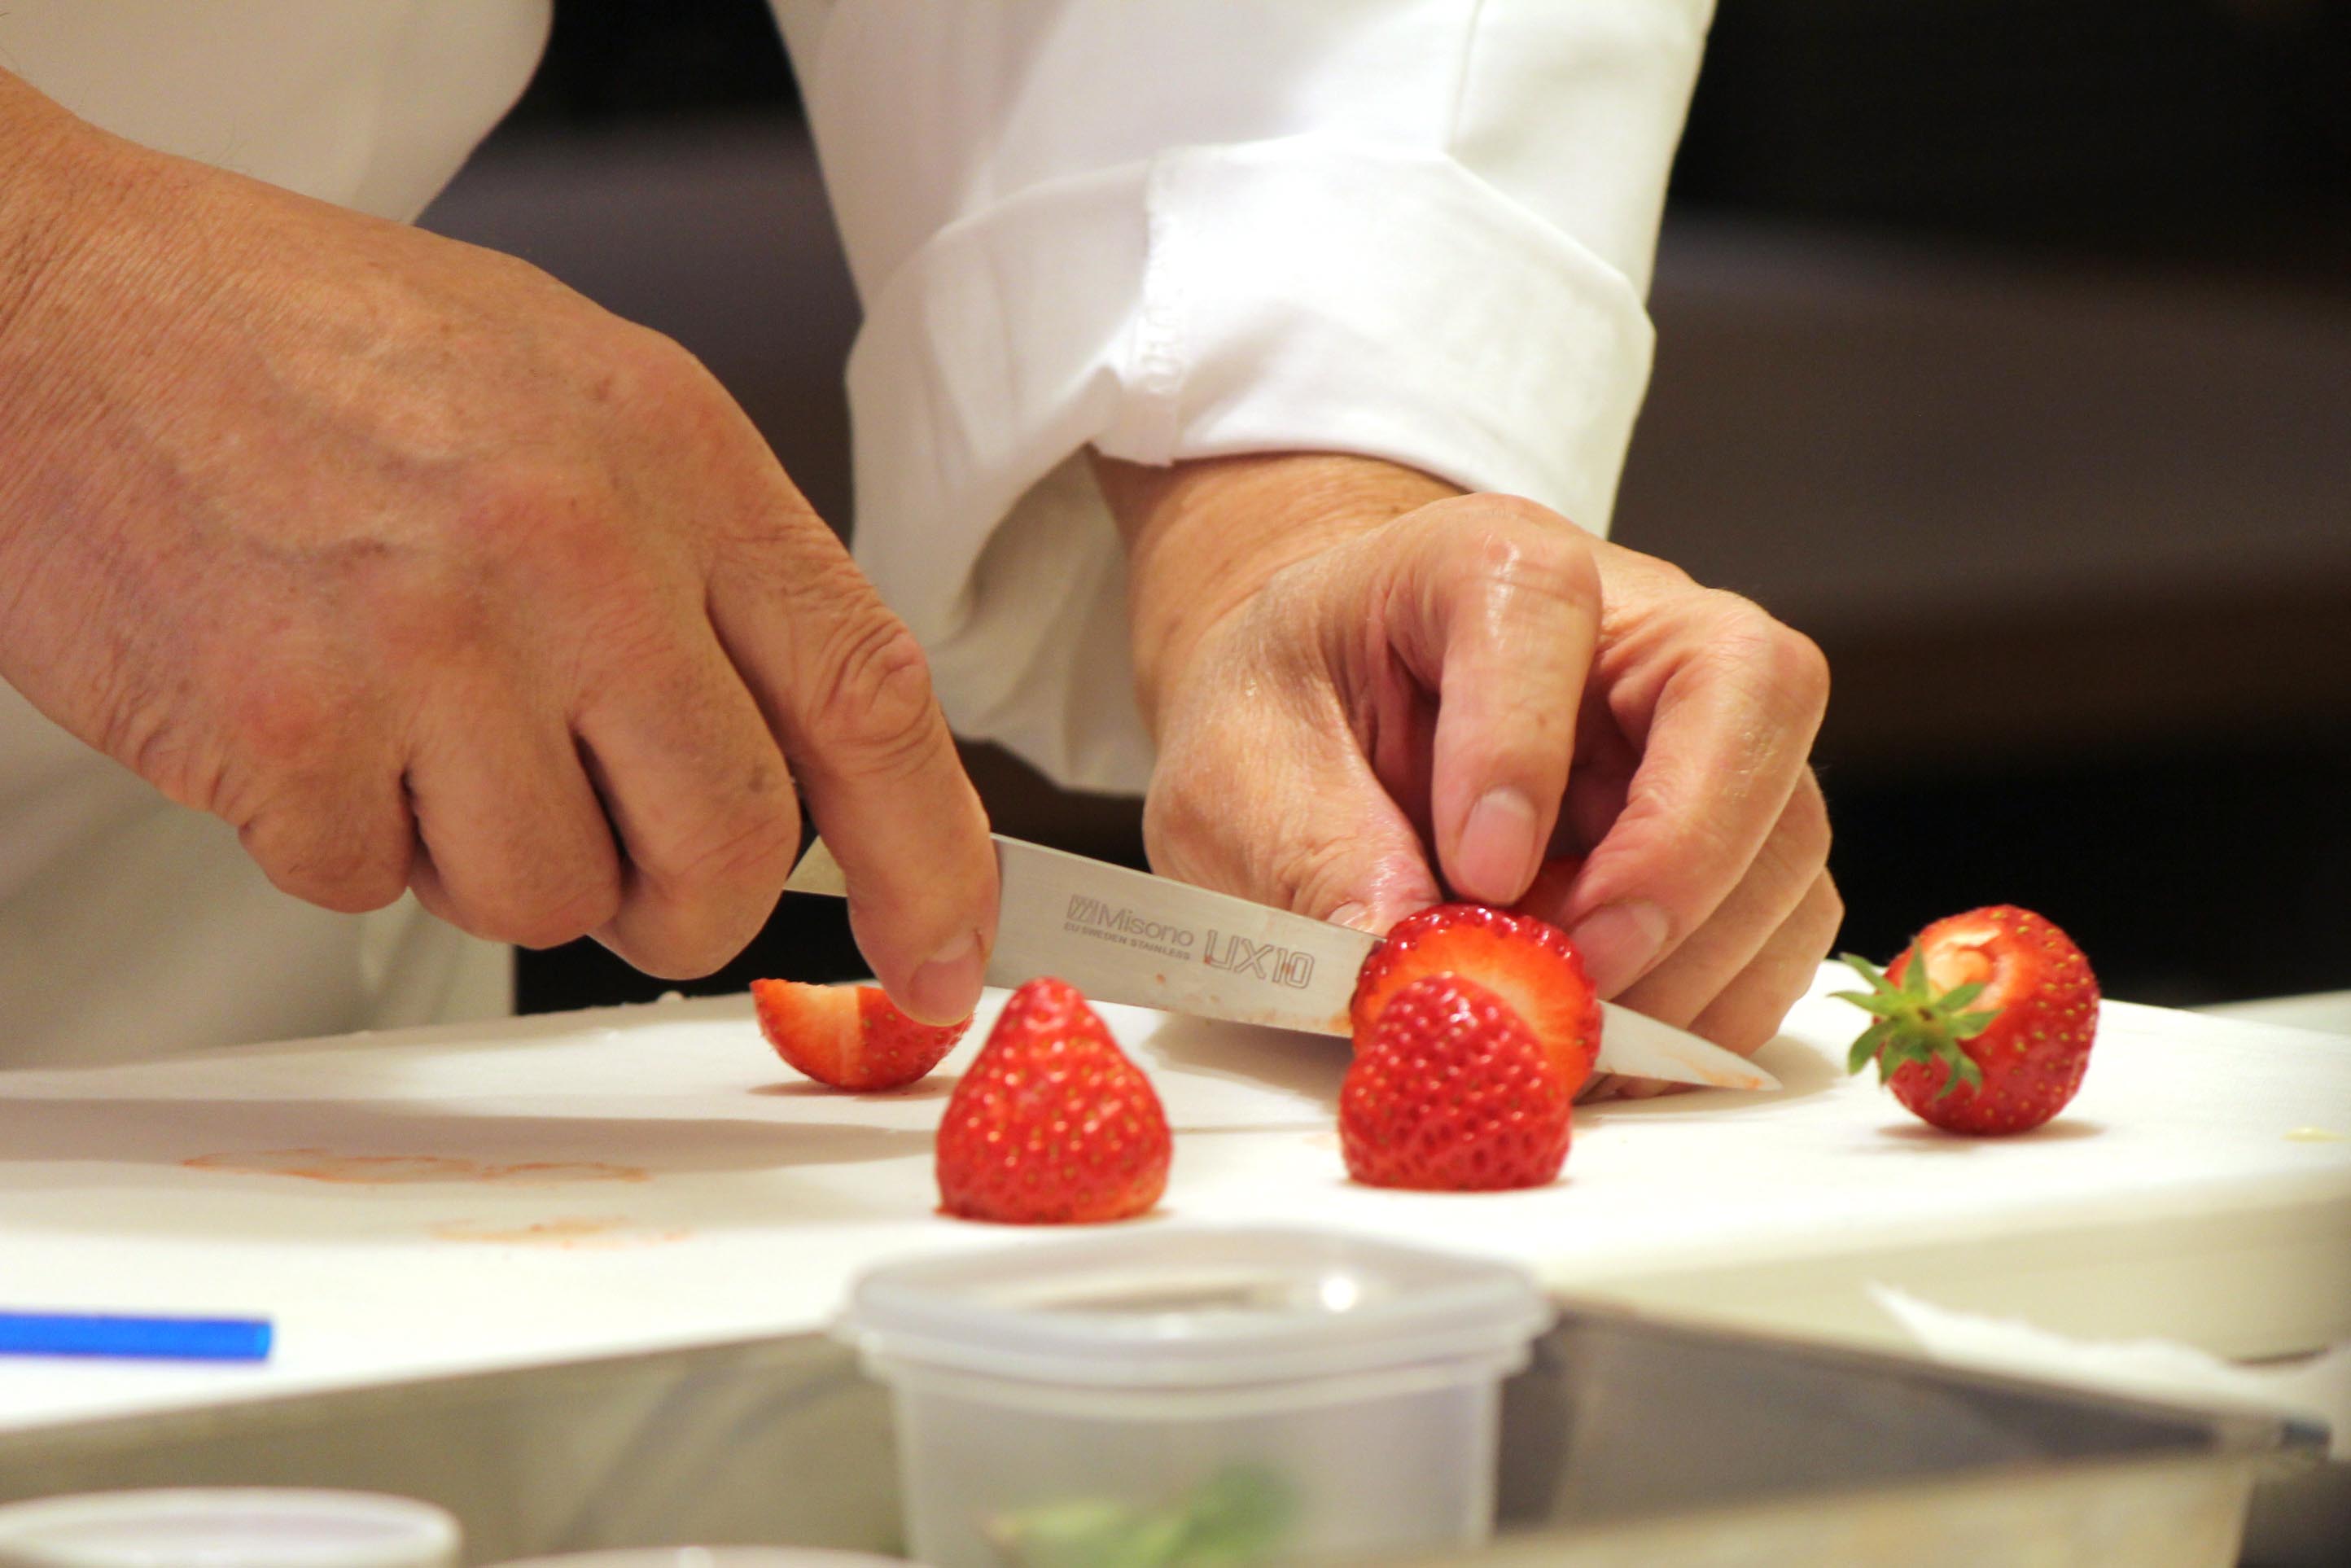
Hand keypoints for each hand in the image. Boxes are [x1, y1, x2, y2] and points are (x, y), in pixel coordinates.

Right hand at [0, 75, 993, 1018]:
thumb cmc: (308, 340)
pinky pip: (377, 885)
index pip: (867, 695)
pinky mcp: (289, 727)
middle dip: (686, 899)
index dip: (930, 855)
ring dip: (491, 857)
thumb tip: (815, 743)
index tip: (946, 953)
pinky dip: (347, 838)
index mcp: (676, 453)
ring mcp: (433, 641)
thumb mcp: (576, 394)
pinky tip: (313, 711)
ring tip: (415, 720)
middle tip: (625, 864)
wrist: (53, 296)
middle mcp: (577, 546)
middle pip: (732, 843)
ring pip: (552, 895)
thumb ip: (708, 566)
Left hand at [1097, 452, 1838, 1087]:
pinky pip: (1785, 916)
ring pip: (1785, 823)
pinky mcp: (1729, 827)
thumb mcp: (1239, 770)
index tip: (1477, 871)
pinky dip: (1718, 1001)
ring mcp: (1701, 727)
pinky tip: (1613, 1046)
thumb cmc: (1294, 713)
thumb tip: (1401, 959)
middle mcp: (1631, 624)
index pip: (1542, 605)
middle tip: (1581, 972)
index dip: (1518, 744)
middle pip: (1747, 689)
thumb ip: (1307, 853)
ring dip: (1700, 957)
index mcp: (1484, 562)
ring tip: (1575, 1029)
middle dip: (1679, 857)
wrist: (1330, 714)